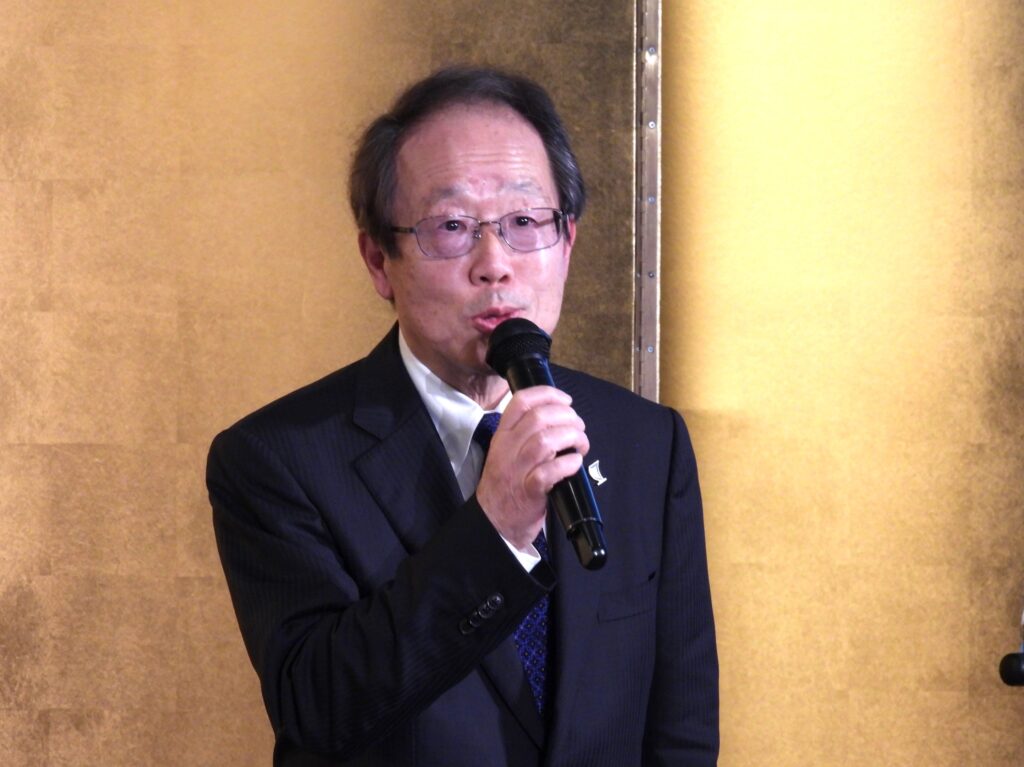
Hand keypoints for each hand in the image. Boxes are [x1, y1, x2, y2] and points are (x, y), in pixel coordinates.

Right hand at [476, 386, 588, 550]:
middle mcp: (508, 449)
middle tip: (578, 428)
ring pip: (545, 440)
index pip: (521, 401)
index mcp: (503, 435)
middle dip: (567, 417)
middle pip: (539, 418)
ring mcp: (517, 470)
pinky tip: (575, 463)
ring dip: (571, 438)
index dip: (548, 394)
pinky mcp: (529, 492)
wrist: (493, 521)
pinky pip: (550, 471)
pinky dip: (568, 464)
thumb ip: (525, 433)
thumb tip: (560, 417)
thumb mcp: (506, 451)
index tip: (567, 400)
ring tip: (581, 445)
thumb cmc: (506, 484)